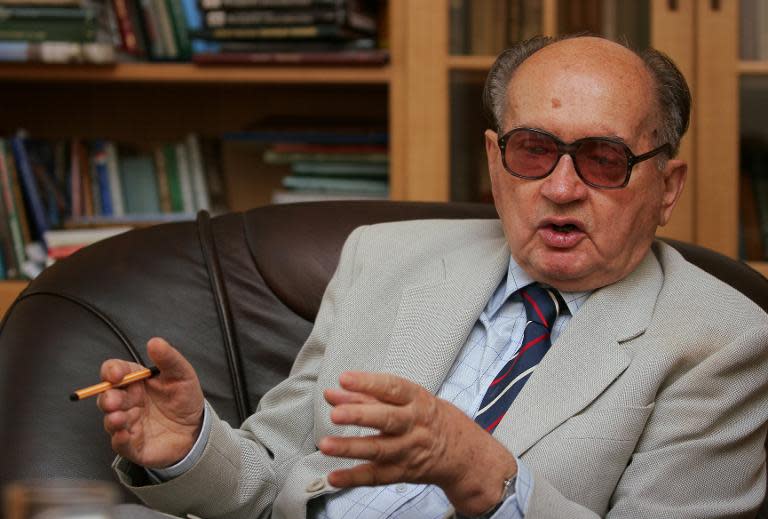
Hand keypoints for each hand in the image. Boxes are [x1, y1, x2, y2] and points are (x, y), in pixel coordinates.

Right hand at [96, 337, 204, 468]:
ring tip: (119, 418)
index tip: (116, 374)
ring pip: (112, 421)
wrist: (196, 428)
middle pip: (108, 397)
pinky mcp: (133, 445)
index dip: (112, 371)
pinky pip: (121, 444)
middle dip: (108, 398)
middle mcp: (127, 402)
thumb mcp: (182, 374)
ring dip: (112, 419)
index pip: (115, 372)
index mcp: (135, 382)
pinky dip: (119, 440)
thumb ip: (169, 358)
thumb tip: (155, 342)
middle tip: (113, 400)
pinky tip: (123, 434)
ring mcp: (128, 423)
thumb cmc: (184, 398)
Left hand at [318, 372, 516, 515]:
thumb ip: (366, 395)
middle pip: (387, 419)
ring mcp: (408, 450)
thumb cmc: (427, 417)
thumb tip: (333, 393)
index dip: (368, 383)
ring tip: (326, 445)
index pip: (392, 388)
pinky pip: (376, 476)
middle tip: (336, 413)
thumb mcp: (405, 400)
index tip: (344, 379)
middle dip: (360, 416)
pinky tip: (334, 476)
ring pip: (379, 450)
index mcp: (416, 400)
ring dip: (351, 448)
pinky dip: (354, 478)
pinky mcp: (402, 472)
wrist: (460, 451)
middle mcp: (413, 425)